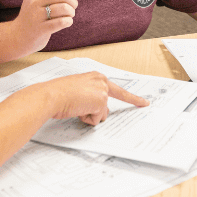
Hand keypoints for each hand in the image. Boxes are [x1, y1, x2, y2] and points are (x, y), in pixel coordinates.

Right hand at [12, 0, 86, 52]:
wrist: (19, 36)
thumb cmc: (32, 14)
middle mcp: (34, 2)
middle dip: (74, 1)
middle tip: (74, 6)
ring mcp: (37, 16)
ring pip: (64, 9)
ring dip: (72, 13)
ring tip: (69, 15)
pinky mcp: (41, 29)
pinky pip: (62, 22)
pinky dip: (68, 22)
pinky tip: (67, 22)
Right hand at [30, 72, 149, 124]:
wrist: (51, 95)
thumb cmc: (58, 93)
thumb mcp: (76, 91)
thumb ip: (89, 97)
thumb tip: (97, 113)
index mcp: (95, 77)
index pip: (117, 89)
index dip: (132, 98)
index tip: (144, 103)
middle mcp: (101, 81)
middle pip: (106, 106)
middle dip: (95, 112)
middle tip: (87, 108)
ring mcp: (102, 91)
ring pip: (101, 114)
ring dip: (88, 115)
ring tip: (75, 106)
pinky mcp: (101, 102)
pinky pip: (96, 119)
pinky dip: (86, 119)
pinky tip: (77, 110)